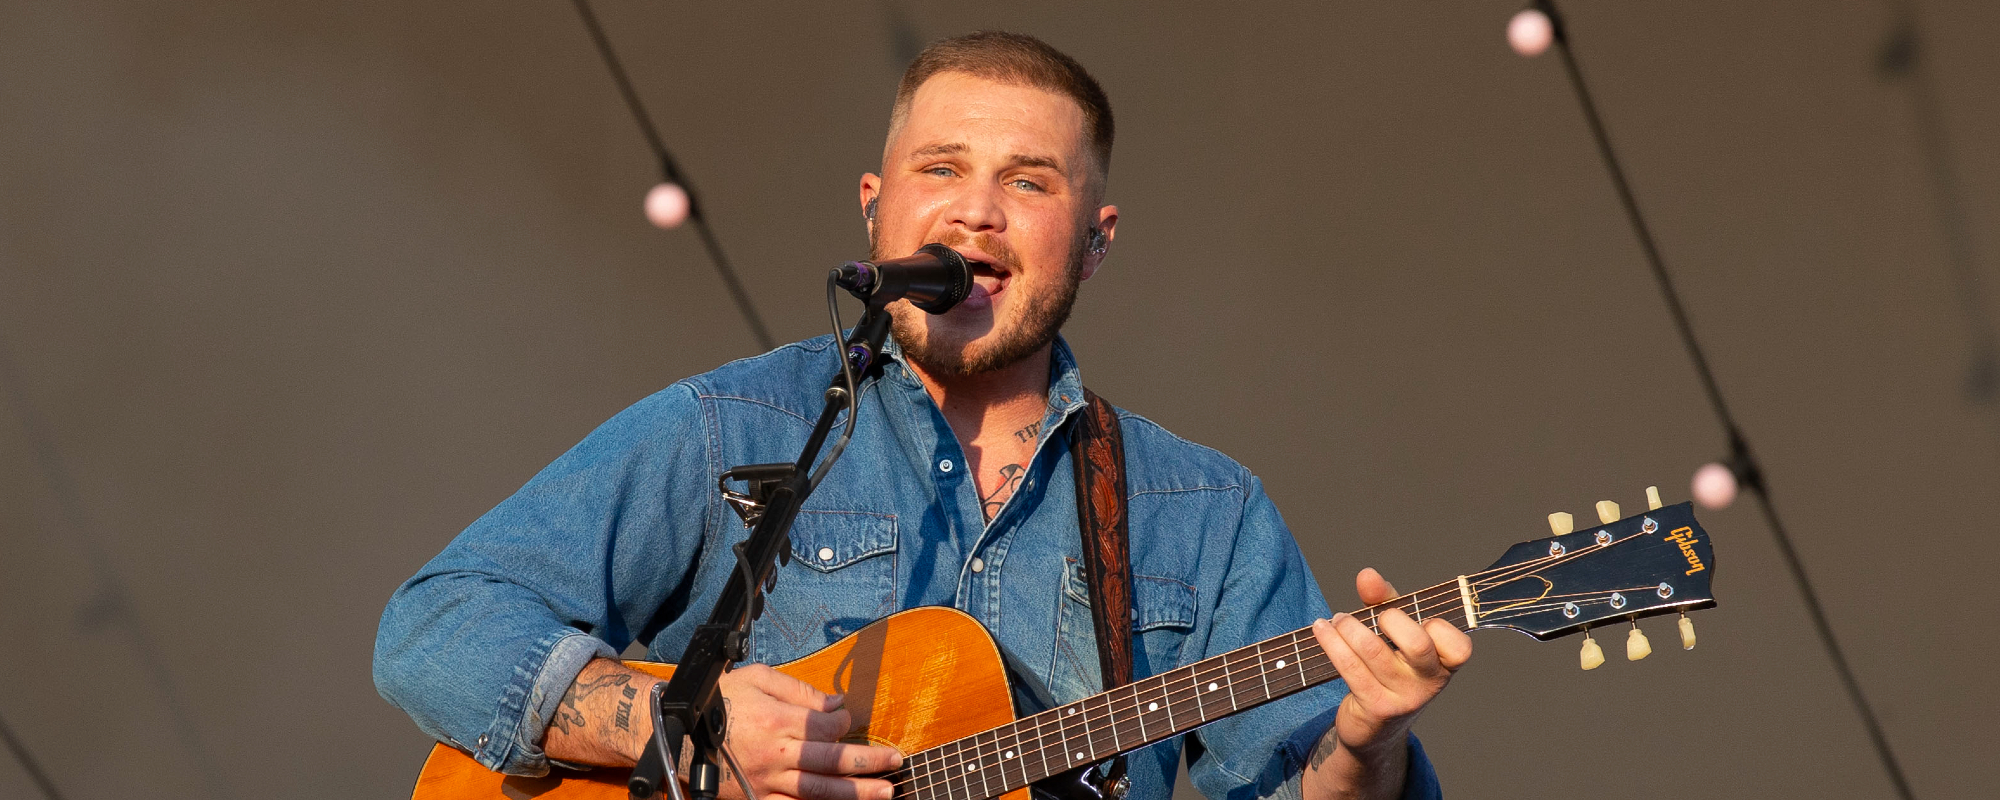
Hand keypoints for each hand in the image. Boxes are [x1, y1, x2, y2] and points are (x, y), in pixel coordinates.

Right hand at [711, 664, 903, 799]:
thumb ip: (800, 692)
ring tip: (884, 793)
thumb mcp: (758, 680)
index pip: (826, 727)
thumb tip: (836, 703)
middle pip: (831, 761)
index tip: (849, 719)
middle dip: (868, 762)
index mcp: (776, 721)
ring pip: (818, 791)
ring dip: (855, 793)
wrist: (677, 733)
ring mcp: (766, 783)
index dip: (844, 722)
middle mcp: (775, 755)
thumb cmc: (720, 702)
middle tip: (896, 762)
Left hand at [1309, 568, 1471, 758]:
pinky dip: (1331, 642)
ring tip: (1336, 620)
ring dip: (1348, 626)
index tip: (1411, 619)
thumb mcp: (1394, 634)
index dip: (1436, 626)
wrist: (1375, 730)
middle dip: (1390, 619)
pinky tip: (1321, 629)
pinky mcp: (1375, 707)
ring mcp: (1403, 698)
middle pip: (1418, 643)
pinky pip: (1350, 666)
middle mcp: (1429, 683)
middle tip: (1376, 617)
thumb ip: (1385, 601)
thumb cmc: (1390, 670)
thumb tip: (1368, 575)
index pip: (1459, 645)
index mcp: (1445, 664)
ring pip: (1373, 650)